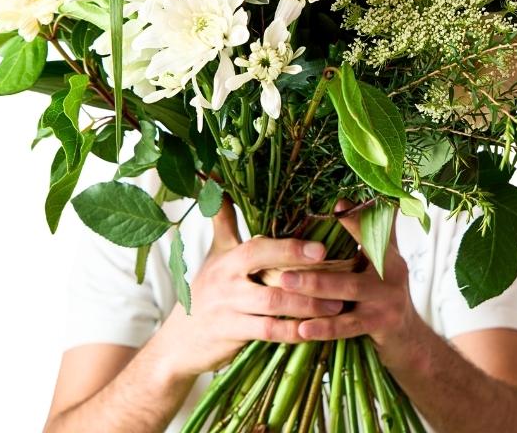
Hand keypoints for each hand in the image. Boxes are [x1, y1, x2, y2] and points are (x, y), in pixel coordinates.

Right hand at [157, 200, 344, 378]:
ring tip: (337, 305)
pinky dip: (292, 332)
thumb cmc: (206, 290)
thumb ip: (224, 218)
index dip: (289, 247)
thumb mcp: (215, 252)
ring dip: (307, 306)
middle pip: (269, 275)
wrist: (178, 341)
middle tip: (338, 277)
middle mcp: (227, 280)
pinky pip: (268, 332)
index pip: (259, 248)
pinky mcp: (232, 334)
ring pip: (274, 305)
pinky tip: (313, 330)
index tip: (321, 248)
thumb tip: (217, 175)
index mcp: (228, 257)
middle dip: (305, 277)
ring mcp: (229, 308)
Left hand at [278, 200, 428, 369]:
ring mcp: (389, 299)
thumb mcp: (384, 262)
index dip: (355, 218)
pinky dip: (324, 328)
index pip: (371, 229)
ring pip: (348, 289)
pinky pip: (348, 326)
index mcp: (389, 252)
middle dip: (321, 252)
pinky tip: (302, 329)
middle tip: (286, 259)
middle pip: (355, 258)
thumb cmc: (385, 294)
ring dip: (314, 287)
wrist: (410, 340)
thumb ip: (372, 232)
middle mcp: (393, 271)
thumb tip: (354, 199)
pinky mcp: (383, 325)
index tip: (336, 206)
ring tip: (284, 284)